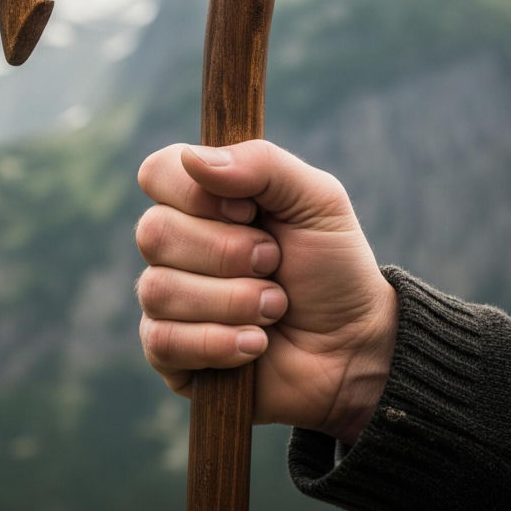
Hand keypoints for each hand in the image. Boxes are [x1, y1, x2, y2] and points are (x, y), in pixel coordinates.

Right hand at [135, 140, 397, 443]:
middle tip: (274, 264)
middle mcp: (173, 245)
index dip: (198, 194)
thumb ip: (261, 163)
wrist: (356, 346)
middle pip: (155, 232)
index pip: (157, 173)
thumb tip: (191, 158)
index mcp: (200, 200)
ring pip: (160, 289)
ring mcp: (165, 299)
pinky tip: (255, 345)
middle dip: (229, 253)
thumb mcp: (316, 199)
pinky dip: (220, 342)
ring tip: (274, 309)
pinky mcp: (167, 352)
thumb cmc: (332, 267)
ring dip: (234, 302)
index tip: (250, 211)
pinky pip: (162, 341)